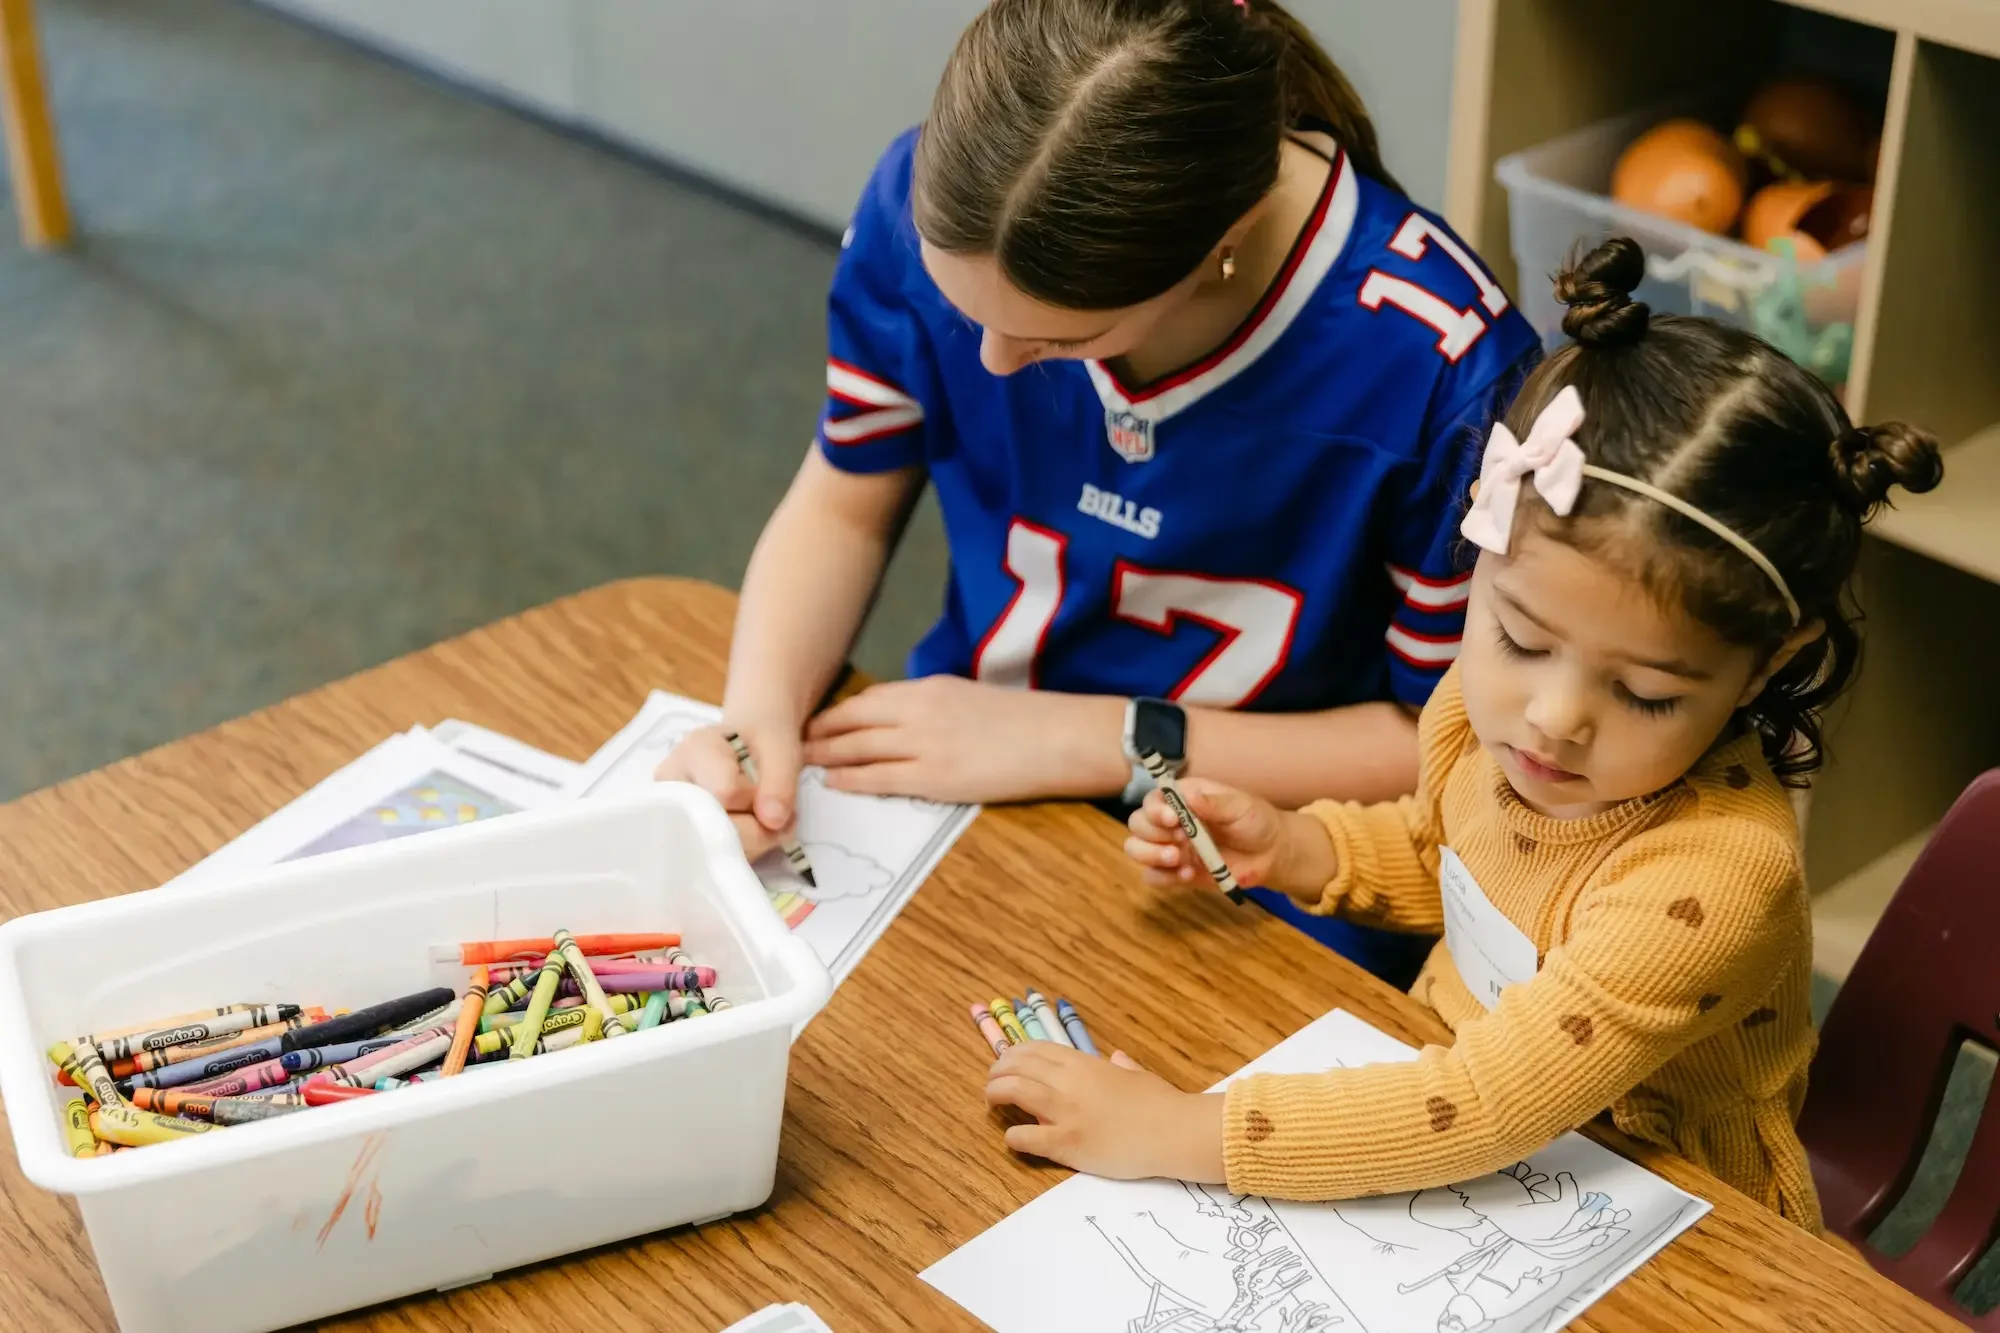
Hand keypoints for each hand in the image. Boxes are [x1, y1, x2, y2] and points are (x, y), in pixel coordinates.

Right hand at [653, 721, 799, 860]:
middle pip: (716, 827)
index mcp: (695, 751)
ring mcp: (673, 814)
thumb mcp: (782, 749)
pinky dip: (744, 851)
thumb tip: (771, 822)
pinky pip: (714, 859)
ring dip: (754, 841)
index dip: (757, 799)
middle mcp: (672, 784)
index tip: (769, 786)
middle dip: (757, 827)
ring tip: (766, 817)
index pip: (726, 792)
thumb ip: (780, 782)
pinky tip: (750, 829)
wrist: (750, 742)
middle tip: (777, 812)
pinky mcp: (684, 838)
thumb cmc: (762, 740)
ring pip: (715, 849)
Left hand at [802, 676, 1122, 803]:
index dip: (835, 714)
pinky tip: (832, 781)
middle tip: (788, 745)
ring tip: (799, 765)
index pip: (868, 699)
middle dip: (817, 733)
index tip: (813, 724)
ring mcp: (924, 744)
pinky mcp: (935, 777)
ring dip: (824, 755)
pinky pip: (880, 777)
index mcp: (930, 689)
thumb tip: (903, 722)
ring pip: (857, 748)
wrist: (1059, 738)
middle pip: (852, 720)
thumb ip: (933, 707)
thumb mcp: (970, 699)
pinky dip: (850, 778)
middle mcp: (919, 711)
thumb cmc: (1025, 722)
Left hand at [985, 1042, 1225, 1182]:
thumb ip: (1122, 1066)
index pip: (1035, 1049)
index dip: (1014, 1054)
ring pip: (1014, 1091)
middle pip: (1017, 1066)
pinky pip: (1027, 1137)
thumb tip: (1117, 1059)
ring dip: (995, 1094)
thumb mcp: (1138, 1075)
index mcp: (1084, 1064)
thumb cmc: (1161, 1103)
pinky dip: (1013, 1136)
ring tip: (992, 1102)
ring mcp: (1066, 1112)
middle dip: (997, 1072)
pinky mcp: (1068, 1144)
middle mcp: (1069, 1082)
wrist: (1174, 1131)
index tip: (1007, 1063)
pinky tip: (1013, 1138)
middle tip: (993, 1084)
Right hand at [1125, 778, 1332, 896]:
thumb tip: (1192, 795)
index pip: (1153, 799)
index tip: (1173, 819)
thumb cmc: (1256, 821)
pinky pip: (1153, 876)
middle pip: (1137, 824)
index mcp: (1183, 798)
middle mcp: (1171, 822)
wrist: (1271, 854)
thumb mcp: (1241, 806)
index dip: (1155, 809)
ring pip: (1136, 849)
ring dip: (1150, 854)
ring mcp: (1172, 847)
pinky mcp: (1177, 872)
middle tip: (1181, 840)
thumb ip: (1216, 802)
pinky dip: (1163, 877)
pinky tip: (1187, 875)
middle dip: (1152, 833)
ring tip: (1178, 859)